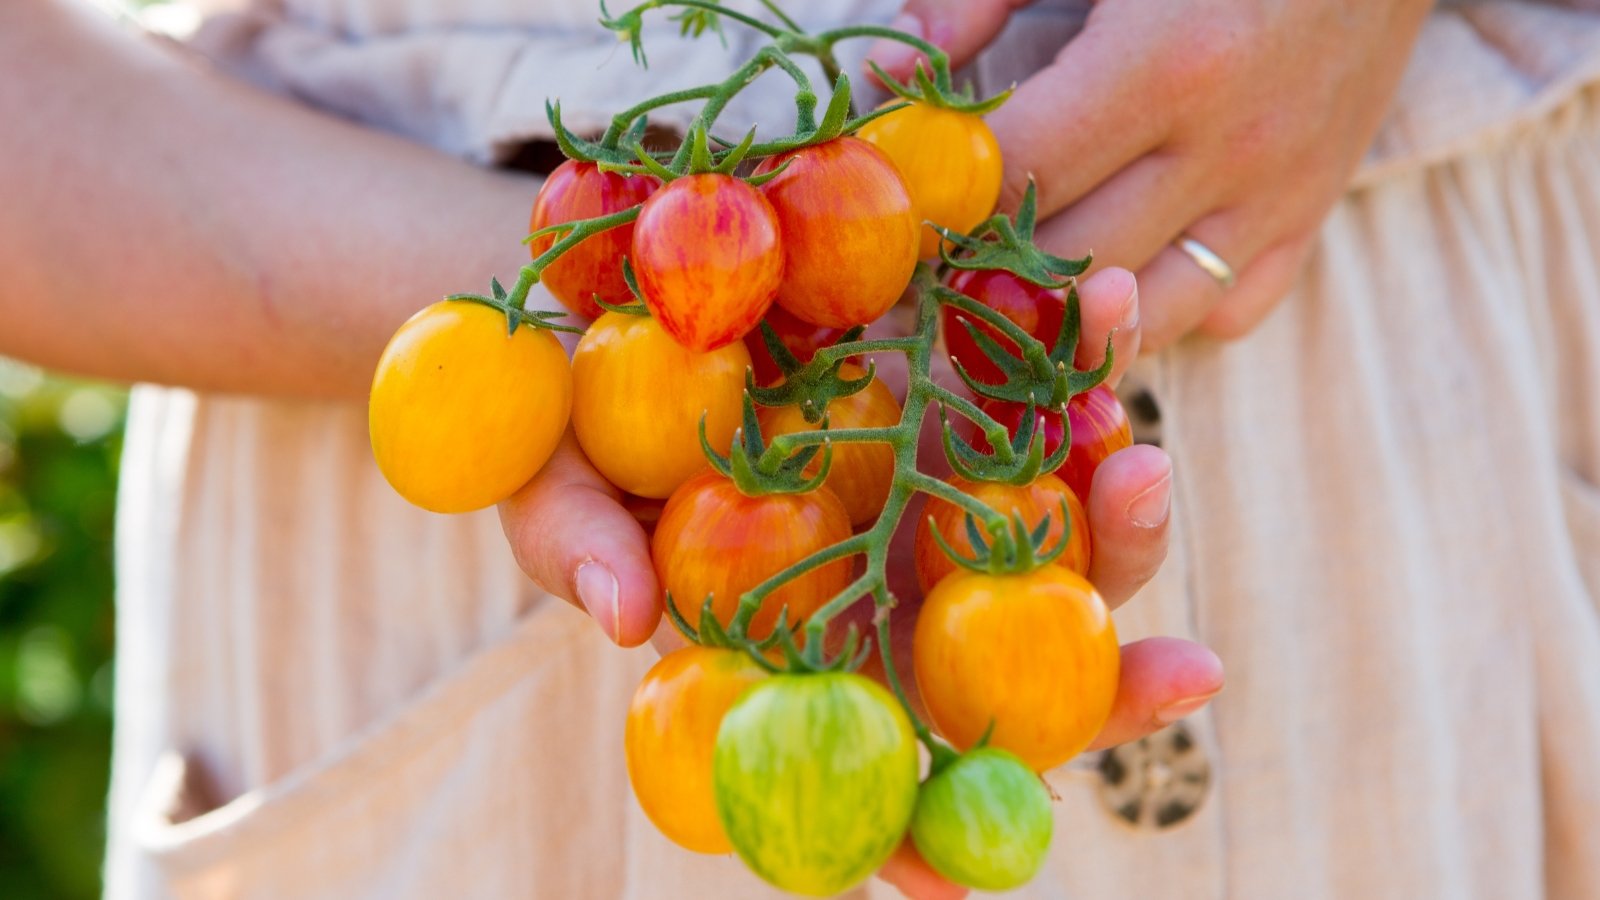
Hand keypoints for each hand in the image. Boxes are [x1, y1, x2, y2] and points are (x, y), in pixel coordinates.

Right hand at [499, 268, 1220, 896]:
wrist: (600, 296)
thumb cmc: (563, 419)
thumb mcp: (546, 479)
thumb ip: (573, 544)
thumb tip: (621, 616)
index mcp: (790, 645)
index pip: (862, 766)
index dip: (916, 837)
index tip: (975, 888)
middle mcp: (876, 584)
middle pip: (1009, 674)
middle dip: (1104, 693)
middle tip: (1185, 672)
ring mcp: (925, 490)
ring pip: (1055, 534)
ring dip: (1121, 504)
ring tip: (1141, 449)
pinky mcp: (952, 386)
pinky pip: (1037, 391)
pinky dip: (1079, 361)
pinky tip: (1107, 301)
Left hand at [868, 0, 1432, 348]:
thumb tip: (893, 75)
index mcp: (1168, 62)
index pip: (1022, 174)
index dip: (945, 197)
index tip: (902, 198)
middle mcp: (1230, 147)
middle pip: (1070, 261)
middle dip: (986, 268)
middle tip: (928, 260)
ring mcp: (1279, 195)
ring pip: (1146, 315)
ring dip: (1065, 316)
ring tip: (1006, 292)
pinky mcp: (1312, 216)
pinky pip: (1224, 312)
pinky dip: (1161, 313)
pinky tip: (1114, 279)